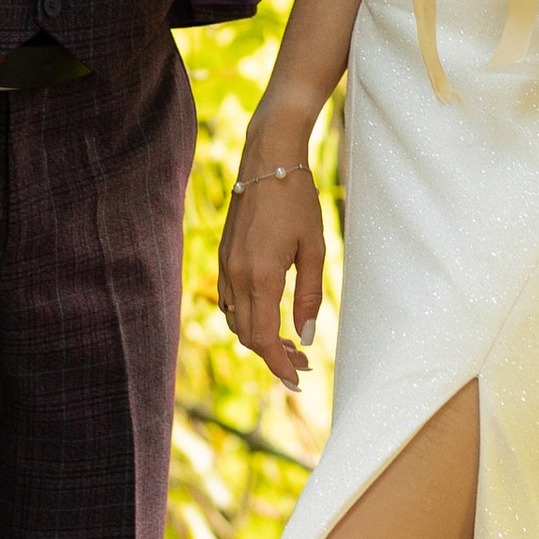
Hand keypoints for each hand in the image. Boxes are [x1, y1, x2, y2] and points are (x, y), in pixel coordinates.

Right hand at [217, 124, 324, 387]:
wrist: (268, 160)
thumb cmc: (298, 201)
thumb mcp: (315, 250)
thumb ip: (309, 296)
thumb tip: (305, 337)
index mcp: (261, 276)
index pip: (262, 338)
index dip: (278, 365)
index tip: (297, 378)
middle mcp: (236, 276)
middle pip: (247, 335)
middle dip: (273, 355)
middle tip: (302, 363)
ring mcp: (226, 266)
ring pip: (236, 320)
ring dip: (259, 338)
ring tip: (289, 343)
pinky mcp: (224, 257)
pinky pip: (229, 301)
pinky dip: (247, 318)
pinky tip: (268, 316)